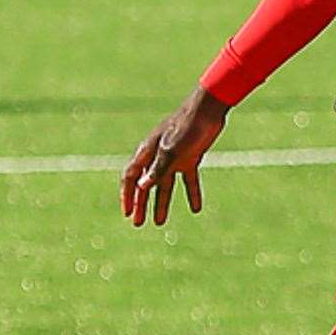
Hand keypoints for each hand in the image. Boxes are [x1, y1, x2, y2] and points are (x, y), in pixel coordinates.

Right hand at [121, 86, 228, 226]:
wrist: (208, 110)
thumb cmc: (187, 126)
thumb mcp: (171, 150)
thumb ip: (158, 169)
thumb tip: (141, 187)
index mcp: (147, 152)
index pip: (130, 177)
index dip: (127, 196)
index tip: (128, 214)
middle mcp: (158, 156)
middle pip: (146, 185)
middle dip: (141, 204)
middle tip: (139, 224)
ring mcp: (174, 158)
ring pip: (165, 185)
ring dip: (162, 203)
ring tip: (160, 222)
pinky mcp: (191, 157)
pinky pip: (189, 180)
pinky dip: (192, 194)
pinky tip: (196, 209)